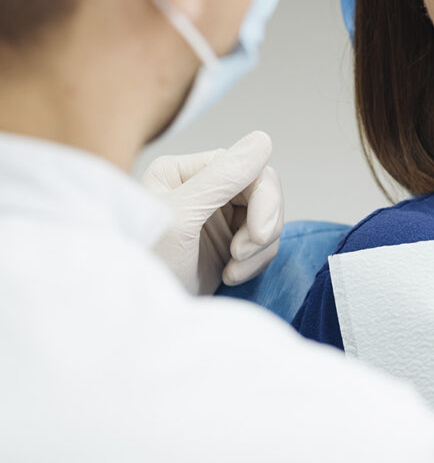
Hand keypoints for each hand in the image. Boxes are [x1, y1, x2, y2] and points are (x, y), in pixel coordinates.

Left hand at [142, 131, 283, 295]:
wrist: (135, 323)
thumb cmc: (145, 267)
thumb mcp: (181, 218)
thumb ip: (222, 177)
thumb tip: (263, 139)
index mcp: (184, 172)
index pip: (247, 168)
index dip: (264, 198)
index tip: (258, 234)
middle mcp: (202, 189)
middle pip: (263, 191)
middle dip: (262, 226)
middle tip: (243, 255)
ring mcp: (215, 218)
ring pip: (268, 217)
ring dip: (260, 247)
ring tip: (233, 270)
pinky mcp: (226, 245)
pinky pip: (264, 242)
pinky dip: (256, 261)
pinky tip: (230, 276)